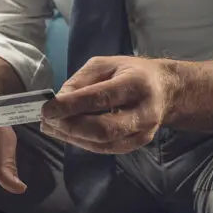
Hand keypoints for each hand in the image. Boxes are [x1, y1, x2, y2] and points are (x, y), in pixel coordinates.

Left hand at [40, 56, 179, 154]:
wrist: (166, 90)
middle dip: (70, 127)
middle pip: (103, 128)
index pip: (101, 98)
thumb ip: (82, 81)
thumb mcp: (106, 64)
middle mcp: (144, 112)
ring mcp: (143, 132)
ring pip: (103, 143)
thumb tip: (59, 101)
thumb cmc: (131, 72)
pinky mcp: (137, 144)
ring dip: (72, 138)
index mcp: (136, 84)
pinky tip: (66, 134)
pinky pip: (105, 149)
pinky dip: (82, 143)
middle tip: (46, 121)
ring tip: (51, 128)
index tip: (47, 109)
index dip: (71, 106)